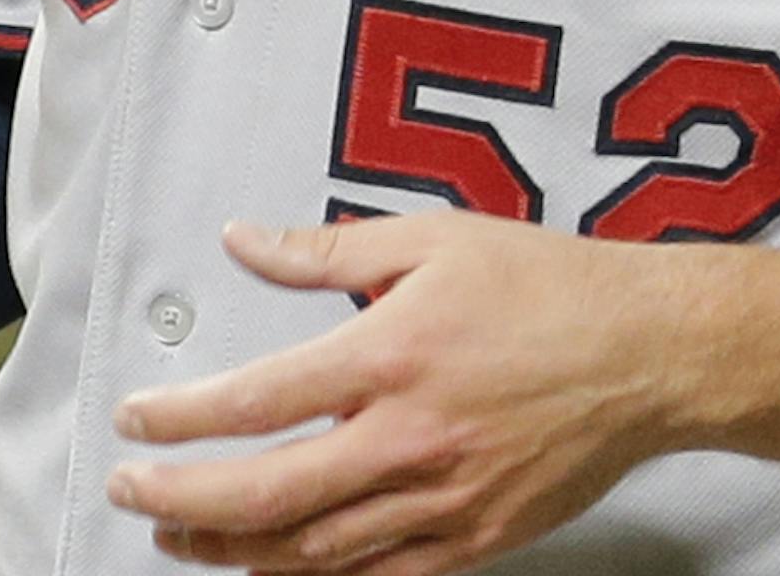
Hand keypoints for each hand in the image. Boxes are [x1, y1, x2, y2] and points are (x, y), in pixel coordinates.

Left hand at [106, 211, 688, 574]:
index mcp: (393, 354)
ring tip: (180, 536)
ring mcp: (442, 501)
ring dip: (232, 551)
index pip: (260, 400)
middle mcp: (409, 437)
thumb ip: (326, 248)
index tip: (133, 422)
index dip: (182, 420)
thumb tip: (243, 240)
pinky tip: (273, 568)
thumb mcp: (433, 237)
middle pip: (269, 495)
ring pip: (312, 551)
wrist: (648, 354)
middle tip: (131, 492)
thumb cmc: (546, 284)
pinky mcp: (473, 541)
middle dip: (183, 501)